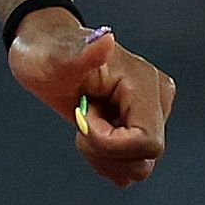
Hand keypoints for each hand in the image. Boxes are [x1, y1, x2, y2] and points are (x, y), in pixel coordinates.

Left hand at [9, 9, 171, 187]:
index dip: (109, 143)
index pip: (146, 142)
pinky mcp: (142, 126)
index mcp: (144, 82)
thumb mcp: (56, 58)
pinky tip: (92, 134)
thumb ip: (82, 52)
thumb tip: (105, 38)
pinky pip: (132, 164)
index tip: (84, 116)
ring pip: (139, 166)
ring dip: (104, 156)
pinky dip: (107, 159)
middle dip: (104, 150)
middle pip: (143, 157)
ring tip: (86, 125)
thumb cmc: (49, 53)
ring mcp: (152, 114)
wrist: (47, 54)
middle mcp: (157, 98)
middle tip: (82, 118)